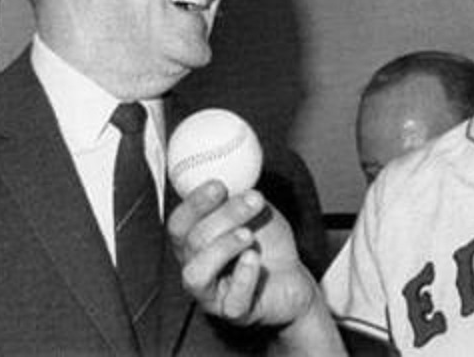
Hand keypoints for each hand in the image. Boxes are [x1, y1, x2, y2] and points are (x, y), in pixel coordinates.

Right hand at [167, 180, 317, 326]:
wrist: (293, 276)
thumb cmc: (268, 242)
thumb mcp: (255, 210)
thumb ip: (239, 191)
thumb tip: (233, 160)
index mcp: (195, 242)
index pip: (179, 223)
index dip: (194, 203)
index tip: (219, 184)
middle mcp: (196, 267)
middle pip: (193, 242)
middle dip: (223, 216)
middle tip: (253, 200)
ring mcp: (212, 294)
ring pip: (196, 275)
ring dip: (222, 248)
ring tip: (249, 236)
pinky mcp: (235, 312)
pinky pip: (230, 302)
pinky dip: (242, 277)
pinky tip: (254, 260)